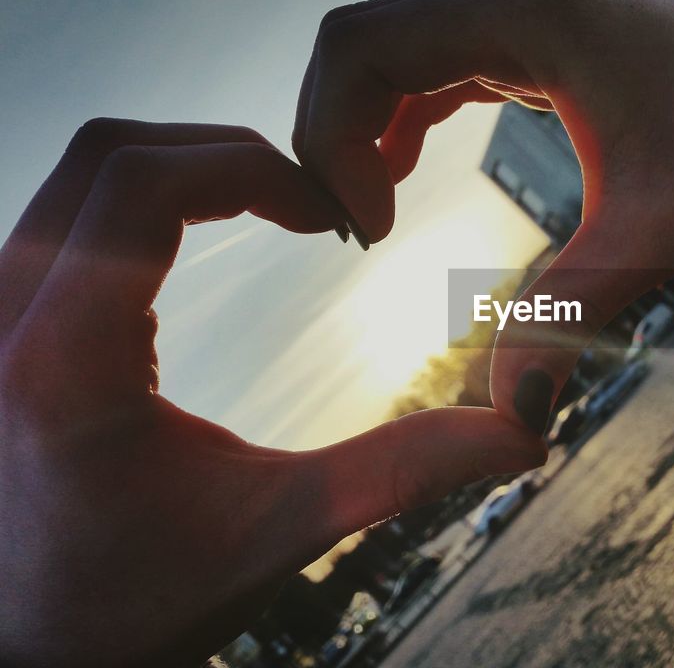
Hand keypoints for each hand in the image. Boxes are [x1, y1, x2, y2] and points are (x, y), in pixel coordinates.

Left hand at [0, 119, 545, 666]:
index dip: (253, 170)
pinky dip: (146, 196)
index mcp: (66, 364)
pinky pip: (67, 207)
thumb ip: (403, 471)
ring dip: (186, 169)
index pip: (144, 184)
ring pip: (81, 171)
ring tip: (271, 212)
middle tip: (310, 207)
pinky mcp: (0, 321)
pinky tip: (204, 237)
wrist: (34, 647)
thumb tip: (524, 433)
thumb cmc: (136, 601)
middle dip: (228, 156)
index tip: (325, 215)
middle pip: (110, 152)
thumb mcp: (280, 531)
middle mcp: (4, 322)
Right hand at [292, 0, 673, 432]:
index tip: (367, 231)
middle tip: (353, 231)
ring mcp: (515, 20)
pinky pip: (433, 69)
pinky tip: (400, 177)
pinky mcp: (530, 46)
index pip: (360, 49)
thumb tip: (513, 415)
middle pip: (359, 47)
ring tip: (372, 217)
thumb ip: (569, 316)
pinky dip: (402, 121)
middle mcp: (505, 5)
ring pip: (391, 54)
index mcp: (517, 20)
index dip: (331, 137)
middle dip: (333, 135)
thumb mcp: (650, 233)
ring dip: (362, 129)